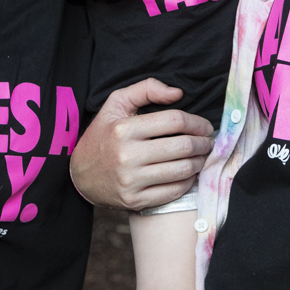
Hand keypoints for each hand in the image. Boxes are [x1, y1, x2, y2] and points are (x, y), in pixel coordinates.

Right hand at [71, 78, 213, 209]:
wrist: (80, 175)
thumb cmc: (103, 135)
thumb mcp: (116, 104)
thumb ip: (145, 89)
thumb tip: (178, 93)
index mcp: (123, 129)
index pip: (174, 121)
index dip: (196, 122)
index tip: (205, 126)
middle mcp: (127, 156)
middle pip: (182, 147)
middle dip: (203, 143)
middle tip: (208, 142)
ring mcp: (131, 181)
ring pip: (181, 170)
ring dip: (200, 162)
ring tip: (202, 157)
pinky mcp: (135, 200)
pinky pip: (173, 191)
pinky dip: (188, 182)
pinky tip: (190, 174)